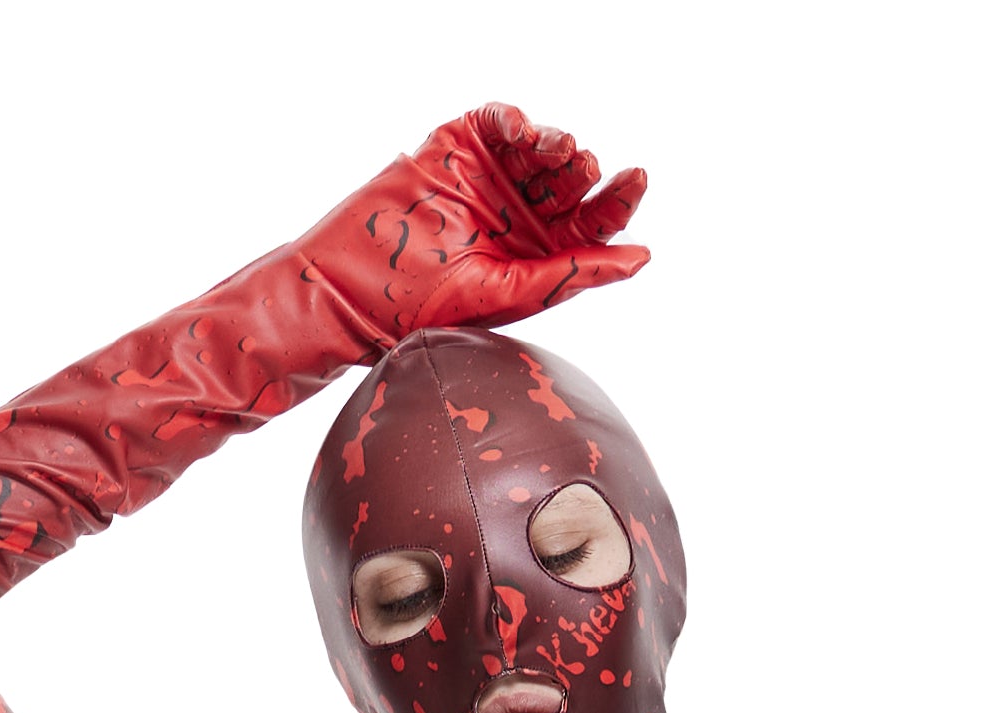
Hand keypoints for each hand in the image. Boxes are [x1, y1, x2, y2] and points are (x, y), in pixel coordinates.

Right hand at [312, 105, 648, 345]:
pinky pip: (497, 118)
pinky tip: (522, 130)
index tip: (636, 179)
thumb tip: (641, 258)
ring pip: (541, 146)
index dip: (618, 199)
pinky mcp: (460, 143)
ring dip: (556, 142)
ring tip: (558, 150)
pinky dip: (514, 118)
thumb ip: (575, 273)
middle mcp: (520, 211)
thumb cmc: (430, 305)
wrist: (360, 285)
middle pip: (573, 180)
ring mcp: (491, 174)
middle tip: (583, 168)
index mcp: (539, 251)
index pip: (592, 221)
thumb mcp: (513, 292)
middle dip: (584, 170)